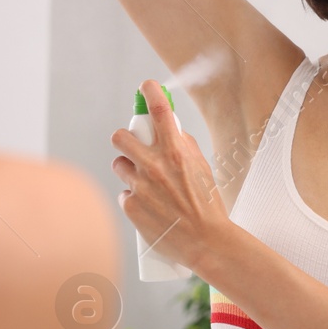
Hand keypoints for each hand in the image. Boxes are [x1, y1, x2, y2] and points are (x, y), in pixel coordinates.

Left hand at [110, 79, 231, 272]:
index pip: (159, 110)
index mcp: (176, 151)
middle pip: (120, 137)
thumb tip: (171, 130)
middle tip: (133, 148)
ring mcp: (140, 186)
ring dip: (129, 170)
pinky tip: (150, 208)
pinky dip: (134, 198)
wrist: (206, 241)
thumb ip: (184, 146)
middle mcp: (154, 165)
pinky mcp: (131, 206)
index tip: (146, 86)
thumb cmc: (208, 204)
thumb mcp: (202, 168)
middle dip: (124, 139)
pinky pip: (125, 194)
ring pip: (119, 165)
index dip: (150, 92)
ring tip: (146, 184)